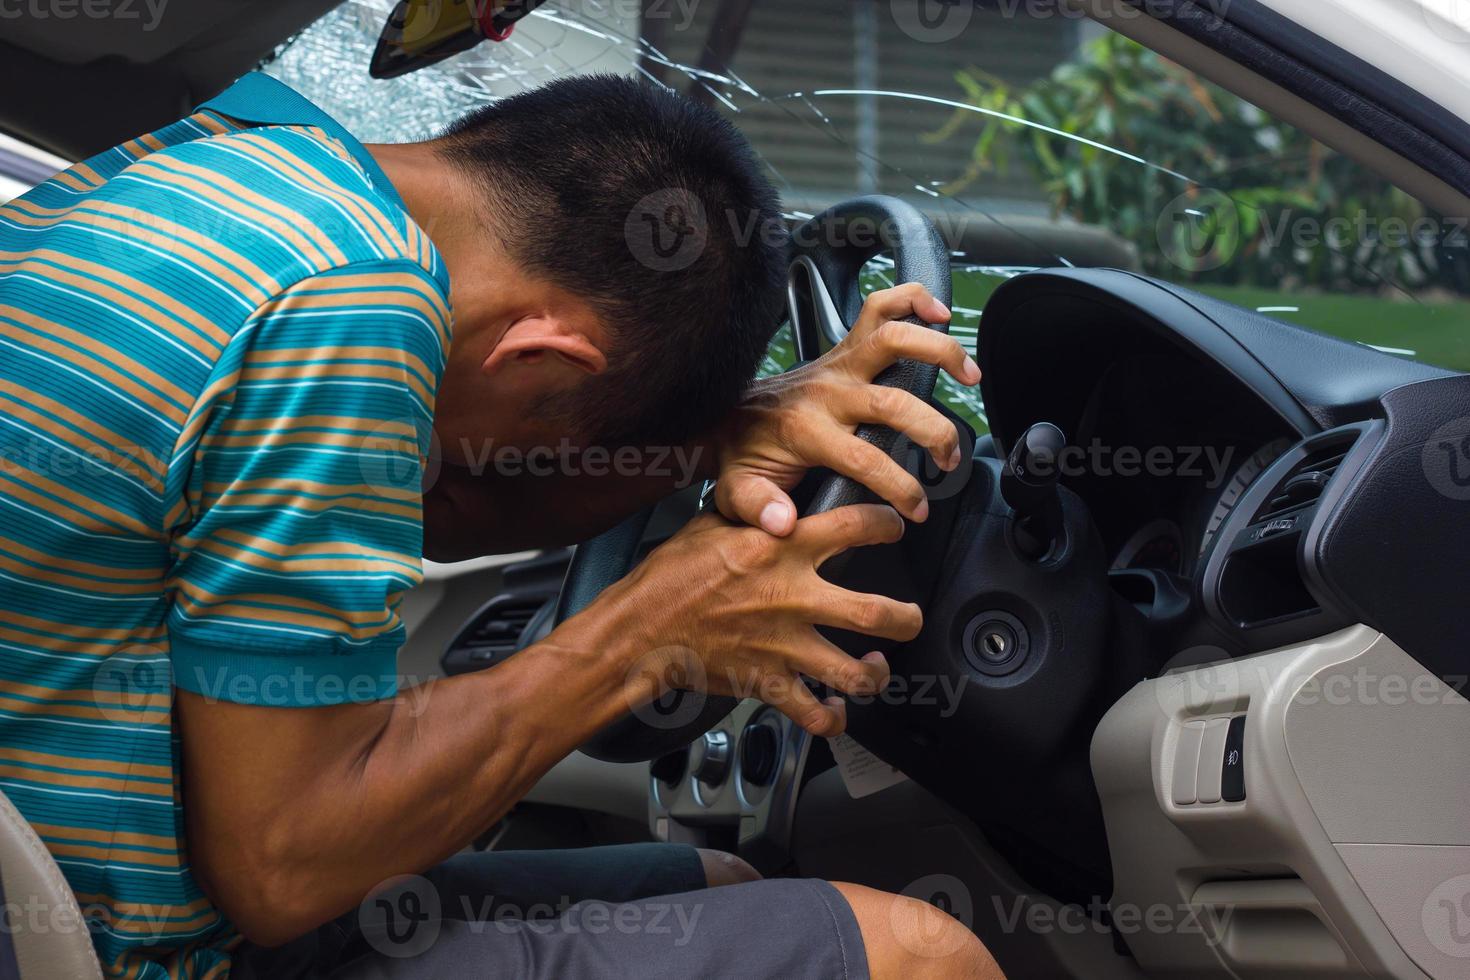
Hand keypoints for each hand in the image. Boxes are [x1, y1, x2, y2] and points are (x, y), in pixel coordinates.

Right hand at [606, 504, 918, 735]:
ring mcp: (784, 646)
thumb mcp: (713, 524)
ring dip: (877, 674)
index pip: (857, 527)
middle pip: (876, 613)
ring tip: (879, 666)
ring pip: (855, 671)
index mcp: (782, 548)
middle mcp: (792, 597)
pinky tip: (836, 709)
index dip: (886, 524)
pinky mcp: (769, 683)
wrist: (639, 629)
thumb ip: (755, 514)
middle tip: (910, 615)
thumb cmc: (669, 576)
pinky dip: (831, 718)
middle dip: (906, 617)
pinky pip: (815, 713)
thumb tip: (778, 500)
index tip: (893, 527)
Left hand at [714, 283, 980, 534]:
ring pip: (892, 337)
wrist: (730, 414)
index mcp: (806, 429)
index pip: (865, 459)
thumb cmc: (742, 453)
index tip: (917, 510)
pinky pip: (880, 307)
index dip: (900, 488)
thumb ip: (758, 507)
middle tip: (949, 457)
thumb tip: (782, 523)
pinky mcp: (845, 347)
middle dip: (933, 431)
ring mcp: (838, 362)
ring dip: (938, 350)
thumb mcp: (738, 491)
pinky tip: (939, 313)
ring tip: (970, 375)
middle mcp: (828, 390)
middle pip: (892, 400)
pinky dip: (913, 299)